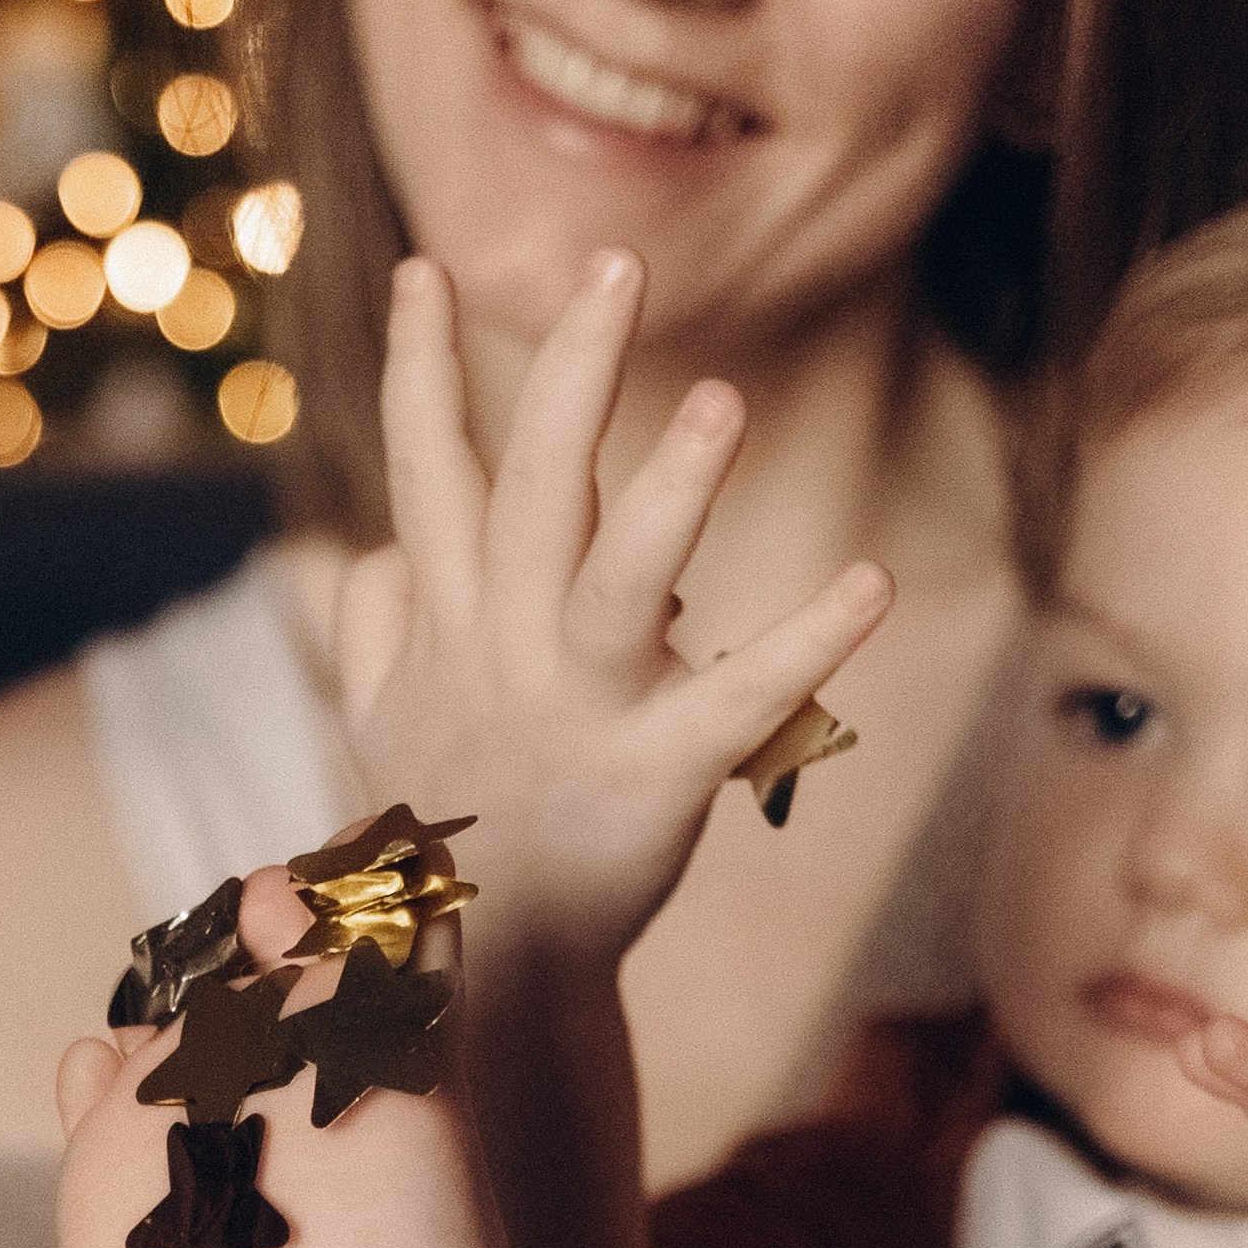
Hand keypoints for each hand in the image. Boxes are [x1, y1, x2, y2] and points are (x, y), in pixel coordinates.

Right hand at [334, 249, 891, 963]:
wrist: (483, 984)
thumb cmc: (446, 842)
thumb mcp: (384, 729)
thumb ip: (381, 631)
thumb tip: (382, 556)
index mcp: (453, 623)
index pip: (427, 472)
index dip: (419, 369)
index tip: (421, 264)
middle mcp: (507, 648)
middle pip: (532, 487)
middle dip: (571, 372)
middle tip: (617, 265)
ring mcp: (581, 710)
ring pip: (613, 578)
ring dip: (668, 489)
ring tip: (724, 398)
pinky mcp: (658, 776)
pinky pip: (737, 702)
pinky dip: (806, 646)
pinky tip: (866, 582)